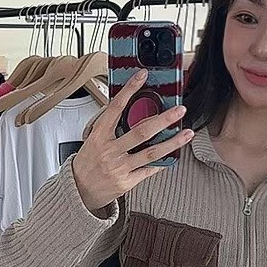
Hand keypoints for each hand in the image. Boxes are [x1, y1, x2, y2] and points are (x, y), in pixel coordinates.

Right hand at [73, 71, 193, 214]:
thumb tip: (128, 105)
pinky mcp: (127, 181)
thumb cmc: (88, 162)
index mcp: (99, 135)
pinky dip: (163, 162)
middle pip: (141, 132)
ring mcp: (119, 167)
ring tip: (187, 133)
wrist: (78, 190)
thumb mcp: (92, 139)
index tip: (142, 76)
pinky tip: (174, 154)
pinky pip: (149, 170)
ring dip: (172, 142)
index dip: (129, 90)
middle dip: (163, 119)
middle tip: (179, 110)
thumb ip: (109, 125)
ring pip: (151, 152)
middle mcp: (110, 150)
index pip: (115, 108)